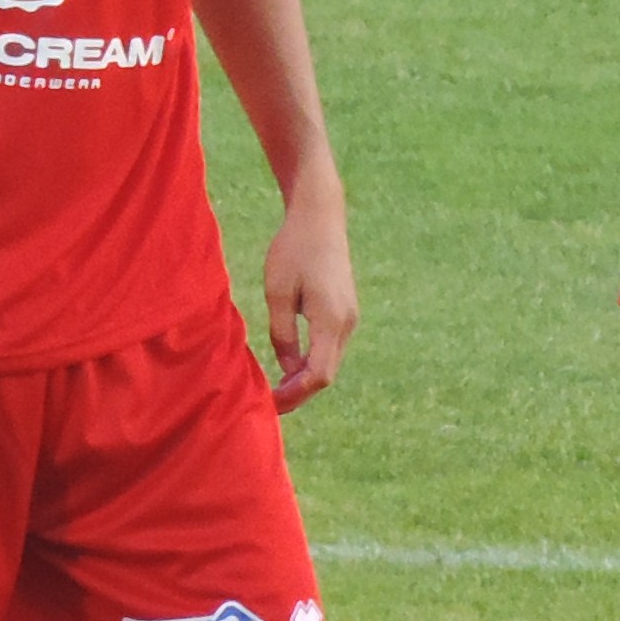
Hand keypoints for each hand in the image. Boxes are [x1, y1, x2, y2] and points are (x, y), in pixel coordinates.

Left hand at [261, 171, 356, 410]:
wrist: (320, 217)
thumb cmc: (294, 249)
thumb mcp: (277, 293)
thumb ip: (282, 334)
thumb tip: (286, 368)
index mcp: (331, 320)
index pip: (317, 375)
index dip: (294, 395)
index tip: (269, 403)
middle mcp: (347, 322)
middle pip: (326, 374)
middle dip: (299, 393)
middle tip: (269, 403)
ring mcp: (350, 317)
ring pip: (330, 361)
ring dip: (305, 378)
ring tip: (276, 388)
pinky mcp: (345, 310)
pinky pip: (331, 347)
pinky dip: (312, 361)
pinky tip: (290, 364)